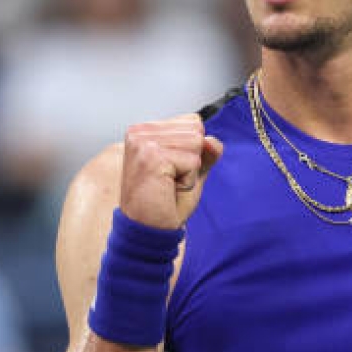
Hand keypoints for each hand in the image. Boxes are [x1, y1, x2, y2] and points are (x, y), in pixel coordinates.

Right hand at [119, 114, 223, 229]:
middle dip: (191, 160)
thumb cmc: (165, 202)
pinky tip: (167, 190)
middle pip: (196, 130)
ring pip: (196, 143)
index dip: (191, 151)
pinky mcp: (152, 157)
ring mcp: (143, 142)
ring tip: (168, 184)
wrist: (148, 230)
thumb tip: (212, 141)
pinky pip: (193, 162)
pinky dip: (187, 181)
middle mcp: (140, 132)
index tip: (170, 170)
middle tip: (169, 181)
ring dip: (190, 171)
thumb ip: (206, 151)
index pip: (192, 121)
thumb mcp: (192, 170)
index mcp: (145, 130)